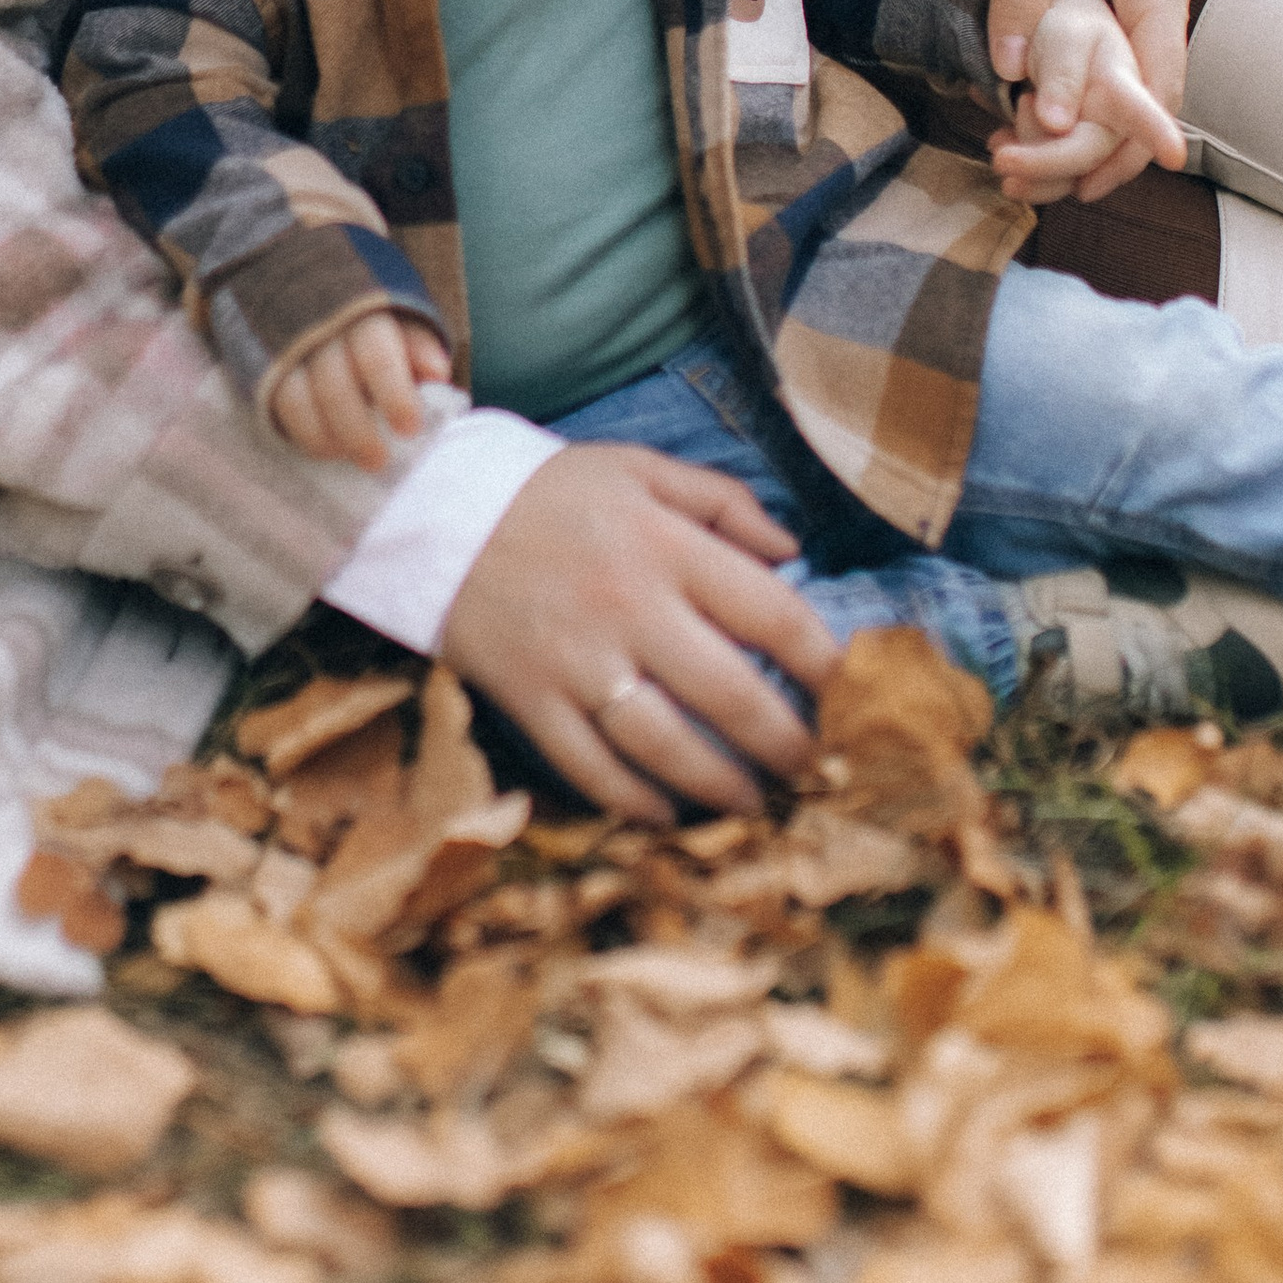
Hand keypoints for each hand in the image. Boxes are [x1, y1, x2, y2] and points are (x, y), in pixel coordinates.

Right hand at [266, 311, 450, 469]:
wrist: (316, 302)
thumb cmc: (377, 327)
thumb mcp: (403, 327)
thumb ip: (419, 348)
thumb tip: (437, 372)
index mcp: (365, 315)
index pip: (376, 356)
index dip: (393, 394)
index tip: (409, 428)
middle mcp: (322, 330)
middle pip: (334, 386)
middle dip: (358, 431)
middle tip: (379, 460)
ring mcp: (291, 350)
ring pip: (300, 400)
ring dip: (328, 438)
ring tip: (352, 457)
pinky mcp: (269, 370)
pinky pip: (281, 409)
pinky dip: (304, 435)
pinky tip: (328, 449)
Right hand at [438, 442, 838, 823]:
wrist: (430, 509)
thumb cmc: (547, 490)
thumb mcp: (637, 467)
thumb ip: (721, 501)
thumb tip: (793, 549)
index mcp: (665, 546)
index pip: (771, 613)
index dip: (825, 661)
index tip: (852, 691)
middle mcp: (629, 608)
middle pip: (730, 694)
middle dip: (787, 742)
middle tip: (816, 765)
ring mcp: (576, 661)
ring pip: (665, 745)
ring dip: (721, 786)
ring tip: (756, 803)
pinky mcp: (529, 699)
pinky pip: (590, 767)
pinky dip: (633, 800)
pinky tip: (667, 815)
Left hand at [973, 0, 1188, 203]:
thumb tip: (1011, 71)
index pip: (1162, 81)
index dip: (1131, 138)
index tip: (1087, 181)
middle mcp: (1157, 1)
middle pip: (1151, 99)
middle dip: (1108, 151)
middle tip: (1051, 193)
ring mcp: (1136, 5)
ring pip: (1128, 91)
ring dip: (1092, 136)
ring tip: (1037, 179)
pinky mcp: (1108, 5)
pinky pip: (1106, 70)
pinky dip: (1081, 107)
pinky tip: (1037, 134)